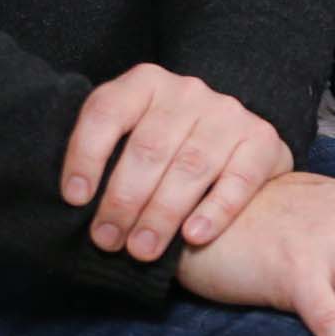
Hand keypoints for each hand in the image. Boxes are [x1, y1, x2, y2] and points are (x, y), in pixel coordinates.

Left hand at [61, 63, 292, 259]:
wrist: (236, 160)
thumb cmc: (164, 161)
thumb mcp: (130, 143)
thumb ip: (107, 160)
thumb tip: (71, 204)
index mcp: (145, 84)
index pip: (107, 111)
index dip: (86, 155)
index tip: (74, 199)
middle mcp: (188, 91)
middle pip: (149, 147)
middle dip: (123, 200)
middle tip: (107, 241)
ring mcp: (228, 113)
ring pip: (190, 166)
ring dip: (162, 214)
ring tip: (141, 251)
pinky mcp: (262, 139)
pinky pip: (237, 179)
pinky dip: (215, 210)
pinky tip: (195, 236)